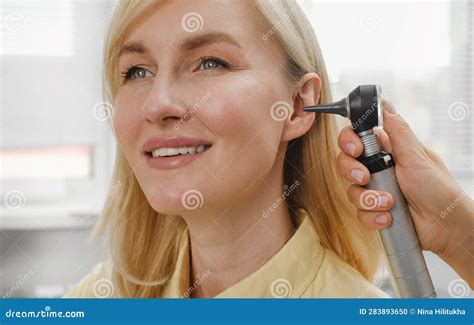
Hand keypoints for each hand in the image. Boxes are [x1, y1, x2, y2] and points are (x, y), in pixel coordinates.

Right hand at [337, 98, 473, 286]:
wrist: (446, 226)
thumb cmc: (440, 189)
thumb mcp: (417, 157)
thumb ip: (397, 131)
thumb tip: (385, 104)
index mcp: (388, 151)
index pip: (357, 138)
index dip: (349, 142)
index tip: (355, 149)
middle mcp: (378, 169)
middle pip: (346, 163)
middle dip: (352, 171)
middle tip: (364, 177)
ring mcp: (375, 190)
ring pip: (351, 190)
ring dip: (367, 198)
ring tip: (388, 203)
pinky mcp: (375, 211)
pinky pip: (360, 213)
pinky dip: (371, 216)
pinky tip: (387, 217)